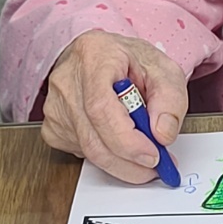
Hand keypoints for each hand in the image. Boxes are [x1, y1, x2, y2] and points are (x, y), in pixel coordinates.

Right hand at [41, 30, 188, 183]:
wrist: (105, 57)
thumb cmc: (132, 61)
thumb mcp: (164, 70)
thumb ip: (170, 100)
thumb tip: (163, 135)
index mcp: (94, 58)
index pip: (101, 108)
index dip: (126, 140)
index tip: (152, 155)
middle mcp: (67, 82)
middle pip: (92, 138)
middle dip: (129, 162)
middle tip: (158, 166)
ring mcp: (55, 106)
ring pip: (88, 151)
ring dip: (121, 161)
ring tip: (144, 148)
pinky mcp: (52, 127)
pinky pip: (81, 153)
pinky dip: (106, 155)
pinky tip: (117, 138)